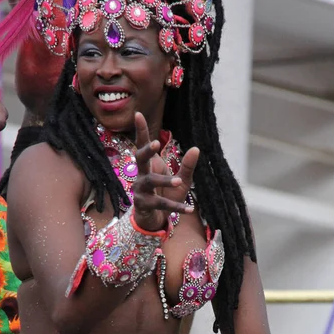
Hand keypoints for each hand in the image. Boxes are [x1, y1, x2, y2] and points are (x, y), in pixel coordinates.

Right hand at [133, 112, 198, 232]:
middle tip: (156, 143)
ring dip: (165, 180)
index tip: (138, 113)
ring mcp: (140, 190)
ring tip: (179, 180)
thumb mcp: (182, 181)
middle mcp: (141, 175)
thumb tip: (196, 148)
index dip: (140, 130)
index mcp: (149, 166)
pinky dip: (176, 207)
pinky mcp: (144, 205)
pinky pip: (161, 204)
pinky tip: (190, 209)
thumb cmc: (167, 195)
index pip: (143, 145)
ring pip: (150, 181)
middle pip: (139, 158)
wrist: (156, 220)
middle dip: (146, 150)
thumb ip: (187, 166)